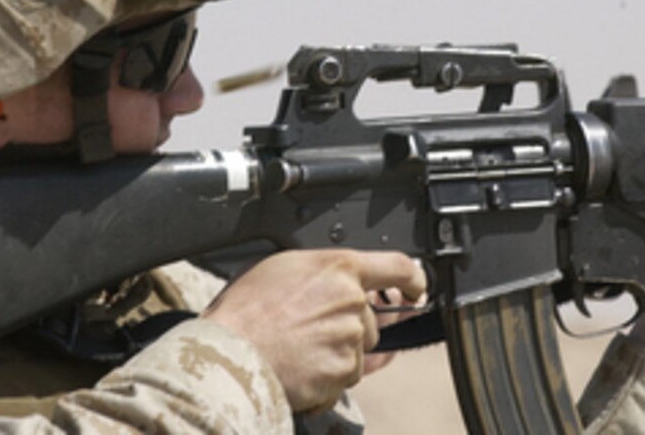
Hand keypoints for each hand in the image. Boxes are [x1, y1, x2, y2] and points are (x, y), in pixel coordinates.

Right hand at [202, 249, 425, 412]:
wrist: (229, 354)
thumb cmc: (244, 309)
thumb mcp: (282, 267)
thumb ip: (322, 271)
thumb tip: (338, 280)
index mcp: (339, 268)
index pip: (397, 266)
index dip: (413, 278)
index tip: (415, 287)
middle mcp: (352, 301)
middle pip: (369, 319)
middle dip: (348, 326)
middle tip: (308, 329)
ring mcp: (351, 339)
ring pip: (358, 350)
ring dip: (336, 354)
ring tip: (296, 349)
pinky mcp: (343, 372)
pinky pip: (344, 378)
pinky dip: (326, 379)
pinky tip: (298, 369)